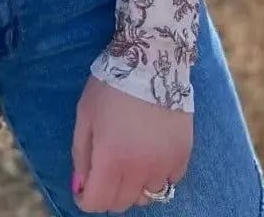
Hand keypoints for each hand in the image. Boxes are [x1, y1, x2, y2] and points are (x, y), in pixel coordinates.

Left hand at [71, 74, 191, 211]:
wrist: (151, 61)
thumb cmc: (111, 85)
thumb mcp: (85, 115)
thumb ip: (81, 154)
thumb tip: (80, 185)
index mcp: (111, 158)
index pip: (98, 202)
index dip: (86, 198)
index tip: (84, 187)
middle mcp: (140, 169)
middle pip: (122, 203)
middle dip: (108, 193)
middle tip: (105, 171)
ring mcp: (165, 164)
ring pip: (147, 197)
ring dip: (134, 186)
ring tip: (129, 162)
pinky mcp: (183, 156)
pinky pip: (169, 181)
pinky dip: (158, 176)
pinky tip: (151, 155)